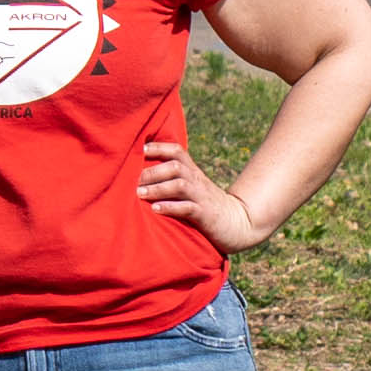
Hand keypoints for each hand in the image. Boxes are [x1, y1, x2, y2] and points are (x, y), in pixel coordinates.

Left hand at [134, 136, 265, 253]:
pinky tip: (155, 209)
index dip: (160, 147)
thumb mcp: (192, 189)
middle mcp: (197, 180)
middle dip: (152, 171)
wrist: (237, 222)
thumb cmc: (206, 205)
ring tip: (139, 193)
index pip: (177, 151)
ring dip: (158, 188)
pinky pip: (187, 208)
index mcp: (193, 172)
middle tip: (133, 180)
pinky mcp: (205, 214)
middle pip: (175, 166)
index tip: (141, 149)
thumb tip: (142, 178)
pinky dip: (170, 207)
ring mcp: (201, 196)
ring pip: (180, 185)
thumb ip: (174, 181)